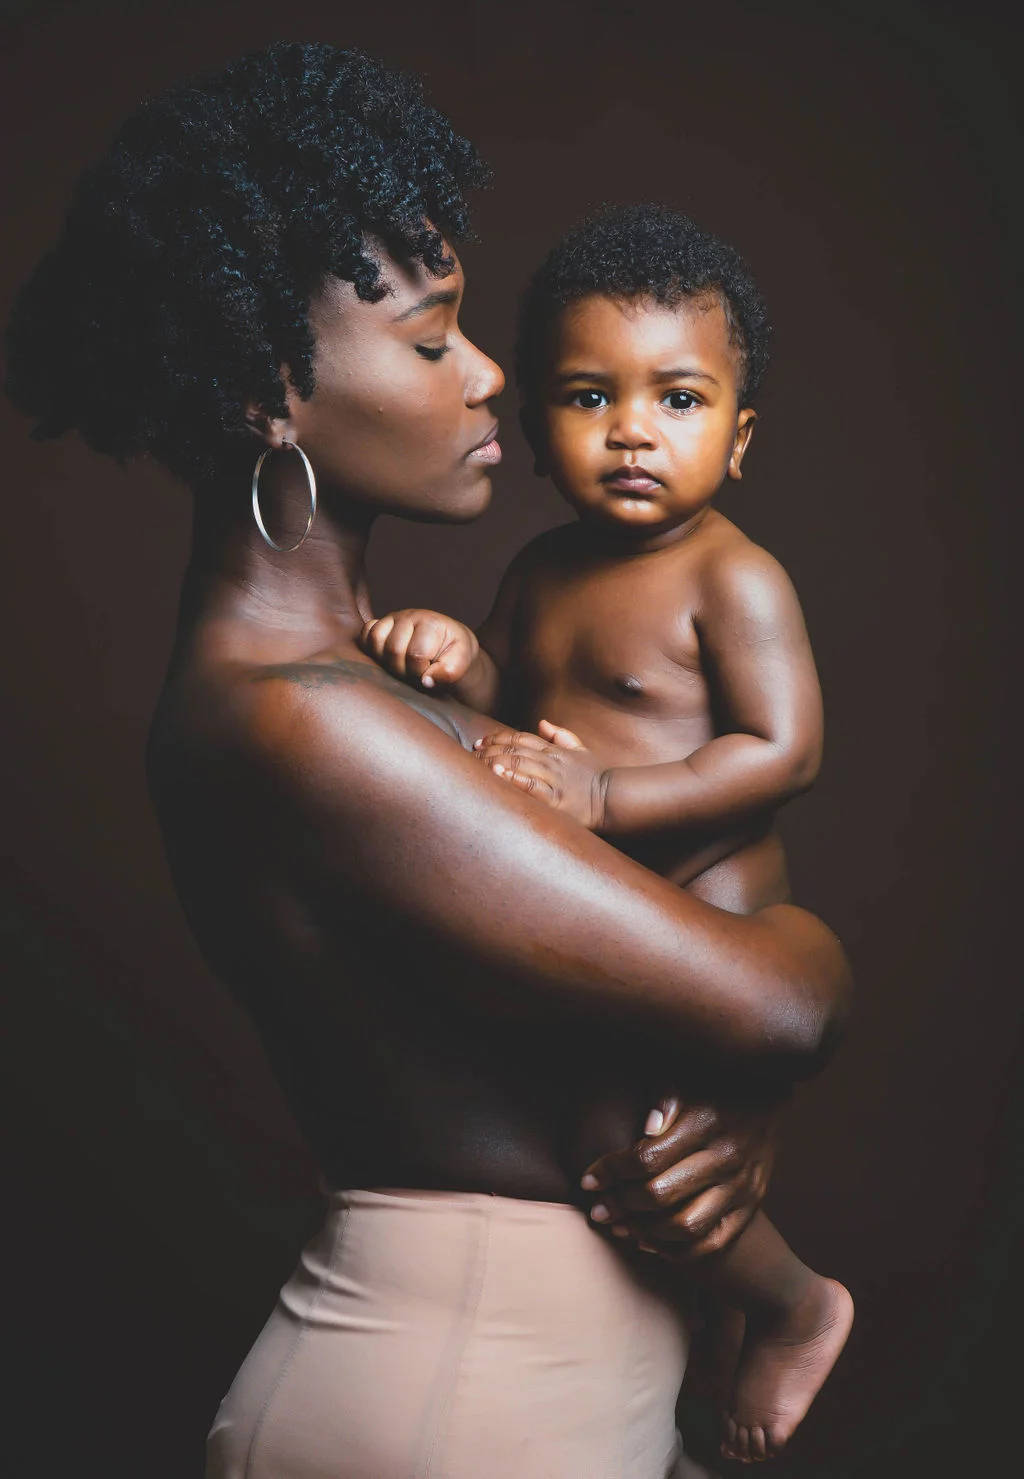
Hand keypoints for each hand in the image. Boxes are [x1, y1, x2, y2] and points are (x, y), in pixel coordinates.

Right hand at [359, 609, 476, 688]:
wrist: (449, 644)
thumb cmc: (454, 654)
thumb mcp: (461, 663)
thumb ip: (449, 672)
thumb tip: (426, 681)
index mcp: (431, 623)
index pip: (416, 654)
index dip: (420, 672)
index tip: (429, 674)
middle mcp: (409, 616)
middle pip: (393, 649)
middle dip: (403, 670)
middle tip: (414, 673)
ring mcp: (393, 619)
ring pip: (375, 640)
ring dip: (386, 660)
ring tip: (401, 666)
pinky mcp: (380, 625)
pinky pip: (365, 634)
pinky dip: (371, 649)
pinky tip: (386, 658)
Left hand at [472, 719, 608, 829]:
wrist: (613, 797)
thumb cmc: (595, 776)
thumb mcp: (580, 750)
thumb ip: (561, 735)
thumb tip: (542, 722)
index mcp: (554, 751)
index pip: (520, 738)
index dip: (497, 738)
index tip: (480, 742)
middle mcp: (551, 762)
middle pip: (514, 750)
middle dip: (490, 750)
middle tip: (472, 754)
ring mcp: (553, 779)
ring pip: (519, 764)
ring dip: (495, 761)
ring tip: (478, 762)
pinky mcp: (555, 800)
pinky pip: (532, 786)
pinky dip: (514, 778)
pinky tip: (499, 774)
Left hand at [579, 1094, 781, 1261]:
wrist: (770, 1094)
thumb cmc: (714, 1083)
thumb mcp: (689, 1076)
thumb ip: (666, 1098)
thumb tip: (647, 1129)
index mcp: (706, 1122)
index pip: (647, 1158)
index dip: (611, 1172)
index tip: (589, 1179)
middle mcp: (726, 1157)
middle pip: (661, 1195)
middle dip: (621, 1205)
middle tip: (598, 1208)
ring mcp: (741, 1186)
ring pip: (685, 1226)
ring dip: (644, 1232)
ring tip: (620, 1227)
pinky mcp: (750, 1206)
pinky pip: (712, 1242)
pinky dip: (678, 1250)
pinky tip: (651, 1241)